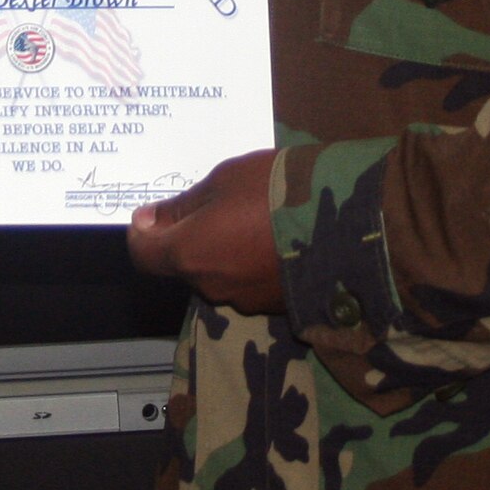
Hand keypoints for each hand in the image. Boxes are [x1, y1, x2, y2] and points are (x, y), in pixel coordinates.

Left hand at [126, 148, 283, 314]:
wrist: (346, 226)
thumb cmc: (276, 192)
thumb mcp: (225, 180)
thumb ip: (184, 205)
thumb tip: (150, 219)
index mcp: (190, 253)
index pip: (143, 254)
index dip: (143, 232)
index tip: (154, 212)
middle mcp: (210, 286)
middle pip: (182, 263)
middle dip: (190, 237)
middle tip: (218, 204)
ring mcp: (244, 301)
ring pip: (217, 274)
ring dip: (223, 250)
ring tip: (254, 218)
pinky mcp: (274, 308)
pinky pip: (247, 283)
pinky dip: (250, 264)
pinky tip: (273, 239)